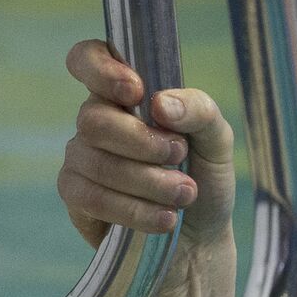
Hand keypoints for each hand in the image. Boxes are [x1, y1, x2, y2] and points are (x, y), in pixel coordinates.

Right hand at [58, 39, 235, 249]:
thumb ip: (199, 111)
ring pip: (97, 163)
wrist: (201, 237)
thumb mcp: (217, 142)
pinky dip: (134, 210)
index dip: (101, 69)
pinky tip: (165, 218)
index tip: (136, 92)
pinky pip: (92, 197)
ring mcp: (82, 159)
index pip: (88, 60)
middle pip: (94, 120)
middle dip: (144, 143)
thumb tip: (160, 103)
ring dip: (150, 182)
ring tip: (186, 194)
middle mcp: (97, 123)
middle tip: (180, 156)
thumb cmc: (205, 179)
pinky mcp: (78, 198)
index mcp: (126, 96)